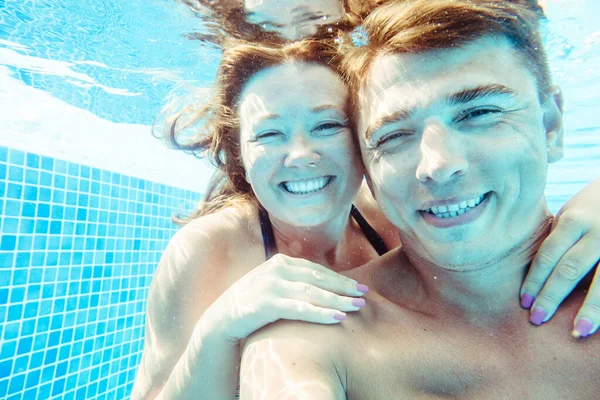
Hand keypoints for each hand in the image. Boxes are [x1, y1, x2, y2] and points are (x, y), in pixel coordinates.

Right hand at [204, 254, 368, 341]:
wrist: (222, 318)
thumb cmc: (252, 303)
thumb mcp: (273, 284)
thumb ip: (292, 280)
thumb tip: (321, 285)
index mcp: (281, 262)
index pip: (316, 270)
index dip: (339, 279)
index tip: (358, 287)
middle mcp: (277, 269)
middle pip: (318, 279)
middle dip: (343, 288)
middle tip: (365, 296)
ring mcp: (271, 285)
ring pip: (312, 293)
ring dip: (337, 300)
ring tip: (357, 307)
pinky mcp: (267, 303)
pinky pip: (300, 309)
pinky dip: (321, 313)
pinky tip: (337, 318)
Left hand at [520, 179, 599, 336]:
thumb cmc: (596, 204)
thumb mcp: (573, 212)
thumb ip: (559, 238)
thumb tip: (535, 272)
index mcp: (574, 220)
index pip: (548, 255)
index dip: (535, 280)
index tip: (524, 302)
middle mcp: (598, 232)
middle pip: (570, 269)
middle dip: (552, 297)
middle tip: (537, 319)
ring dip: (591, 309)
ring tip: (578, 332)